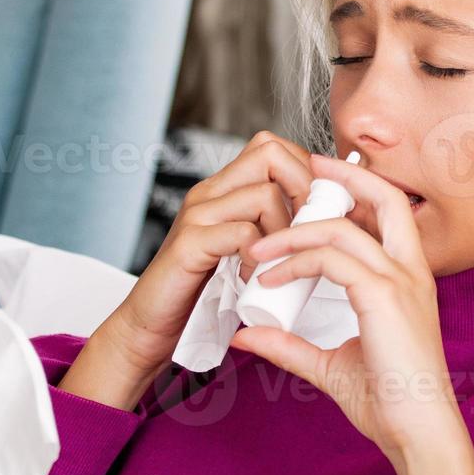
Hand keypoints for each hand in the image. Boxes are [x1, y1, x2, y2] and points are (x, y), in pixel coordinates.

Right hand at [59, 131, 314, 410]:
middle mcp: (209, 193)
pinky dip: (260, 258)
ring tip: (278, 262)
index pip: (274, 149)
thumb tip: (322, 223)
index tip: (319, 213)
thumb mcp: (242, 253)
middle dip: (304, 189)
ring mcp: (198, 215)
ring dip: (286, 232)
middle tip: (309, 231)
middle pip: (270, 153)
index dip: (306, 173)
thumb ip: (269, 232)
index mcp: (224, 191)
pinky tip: (253, 278)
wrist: (150, 326)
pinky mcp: (190, 243)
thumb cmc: (201, 294)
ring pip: (265, 194)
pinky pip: (243, 233)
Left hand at [227, 153, 473, 474]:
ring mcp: (402, 282)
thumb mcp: (330, 365)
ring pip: (343, 229)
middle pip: (386, 197)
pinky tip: (270, 279)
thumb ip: (290, 345)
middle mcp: (410, 272)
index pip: (389, 214)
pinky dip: (296, 262)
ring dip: (294, 232)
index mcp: (407, 281)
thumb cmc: (389, 403)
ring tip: (258, 248)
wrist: (417, 433)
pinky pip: (333, 260)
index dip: (354, 193)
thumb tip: (247, 334)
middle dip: (342, 176)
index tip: (314, 187)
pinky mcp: (385, 297)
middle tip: (300, 168)